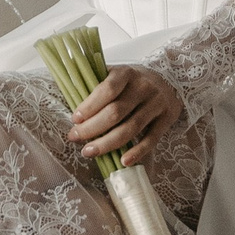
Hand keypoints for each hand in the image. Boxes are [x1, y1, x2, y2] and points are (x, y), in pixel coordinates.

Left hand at [67, 65, 183, 167]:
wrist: (167, 81)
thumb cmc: (131, 82)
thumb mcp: (115, 74)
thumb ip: (95, 82)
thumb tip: (67, 90)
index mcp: (126, 73)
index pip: (107, 89)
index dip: (90, 106)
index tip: (75, 120)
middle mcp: (143, 87)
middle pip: (116, 112)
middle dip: (92, 128)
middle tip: (75, 138)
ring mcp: (156, 103)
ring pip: (131, 128)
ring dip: (108, 143)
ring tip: (89, 152)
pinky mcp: (167, 118)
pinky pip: (151, 139)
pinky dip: (137, 152)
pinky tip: (122, 161)